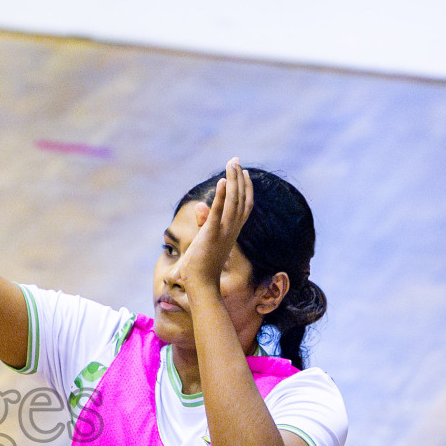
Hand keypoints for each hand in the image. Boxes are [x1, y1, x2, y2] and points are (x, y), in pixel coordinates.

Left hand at [176, 157, 253, 289]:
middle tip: (236, 160)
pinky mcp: (211, 234)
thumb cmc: (200, 266)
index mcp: (231, 231)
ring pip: (233, 201)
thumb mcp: (203, 239)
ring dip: (233, 181)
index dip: (246, 188)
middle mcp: (231, 229)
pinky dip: (221, 196)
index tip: (243, 172)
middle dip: (239, 178)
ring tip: (232, 163)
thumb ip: (203, 222)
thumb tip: (199, 206)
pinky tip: (222, 181)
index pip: (244, 206)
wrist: (200, 285)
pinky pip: (218, 212)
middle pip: (240, 199)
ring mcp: (223, 232)